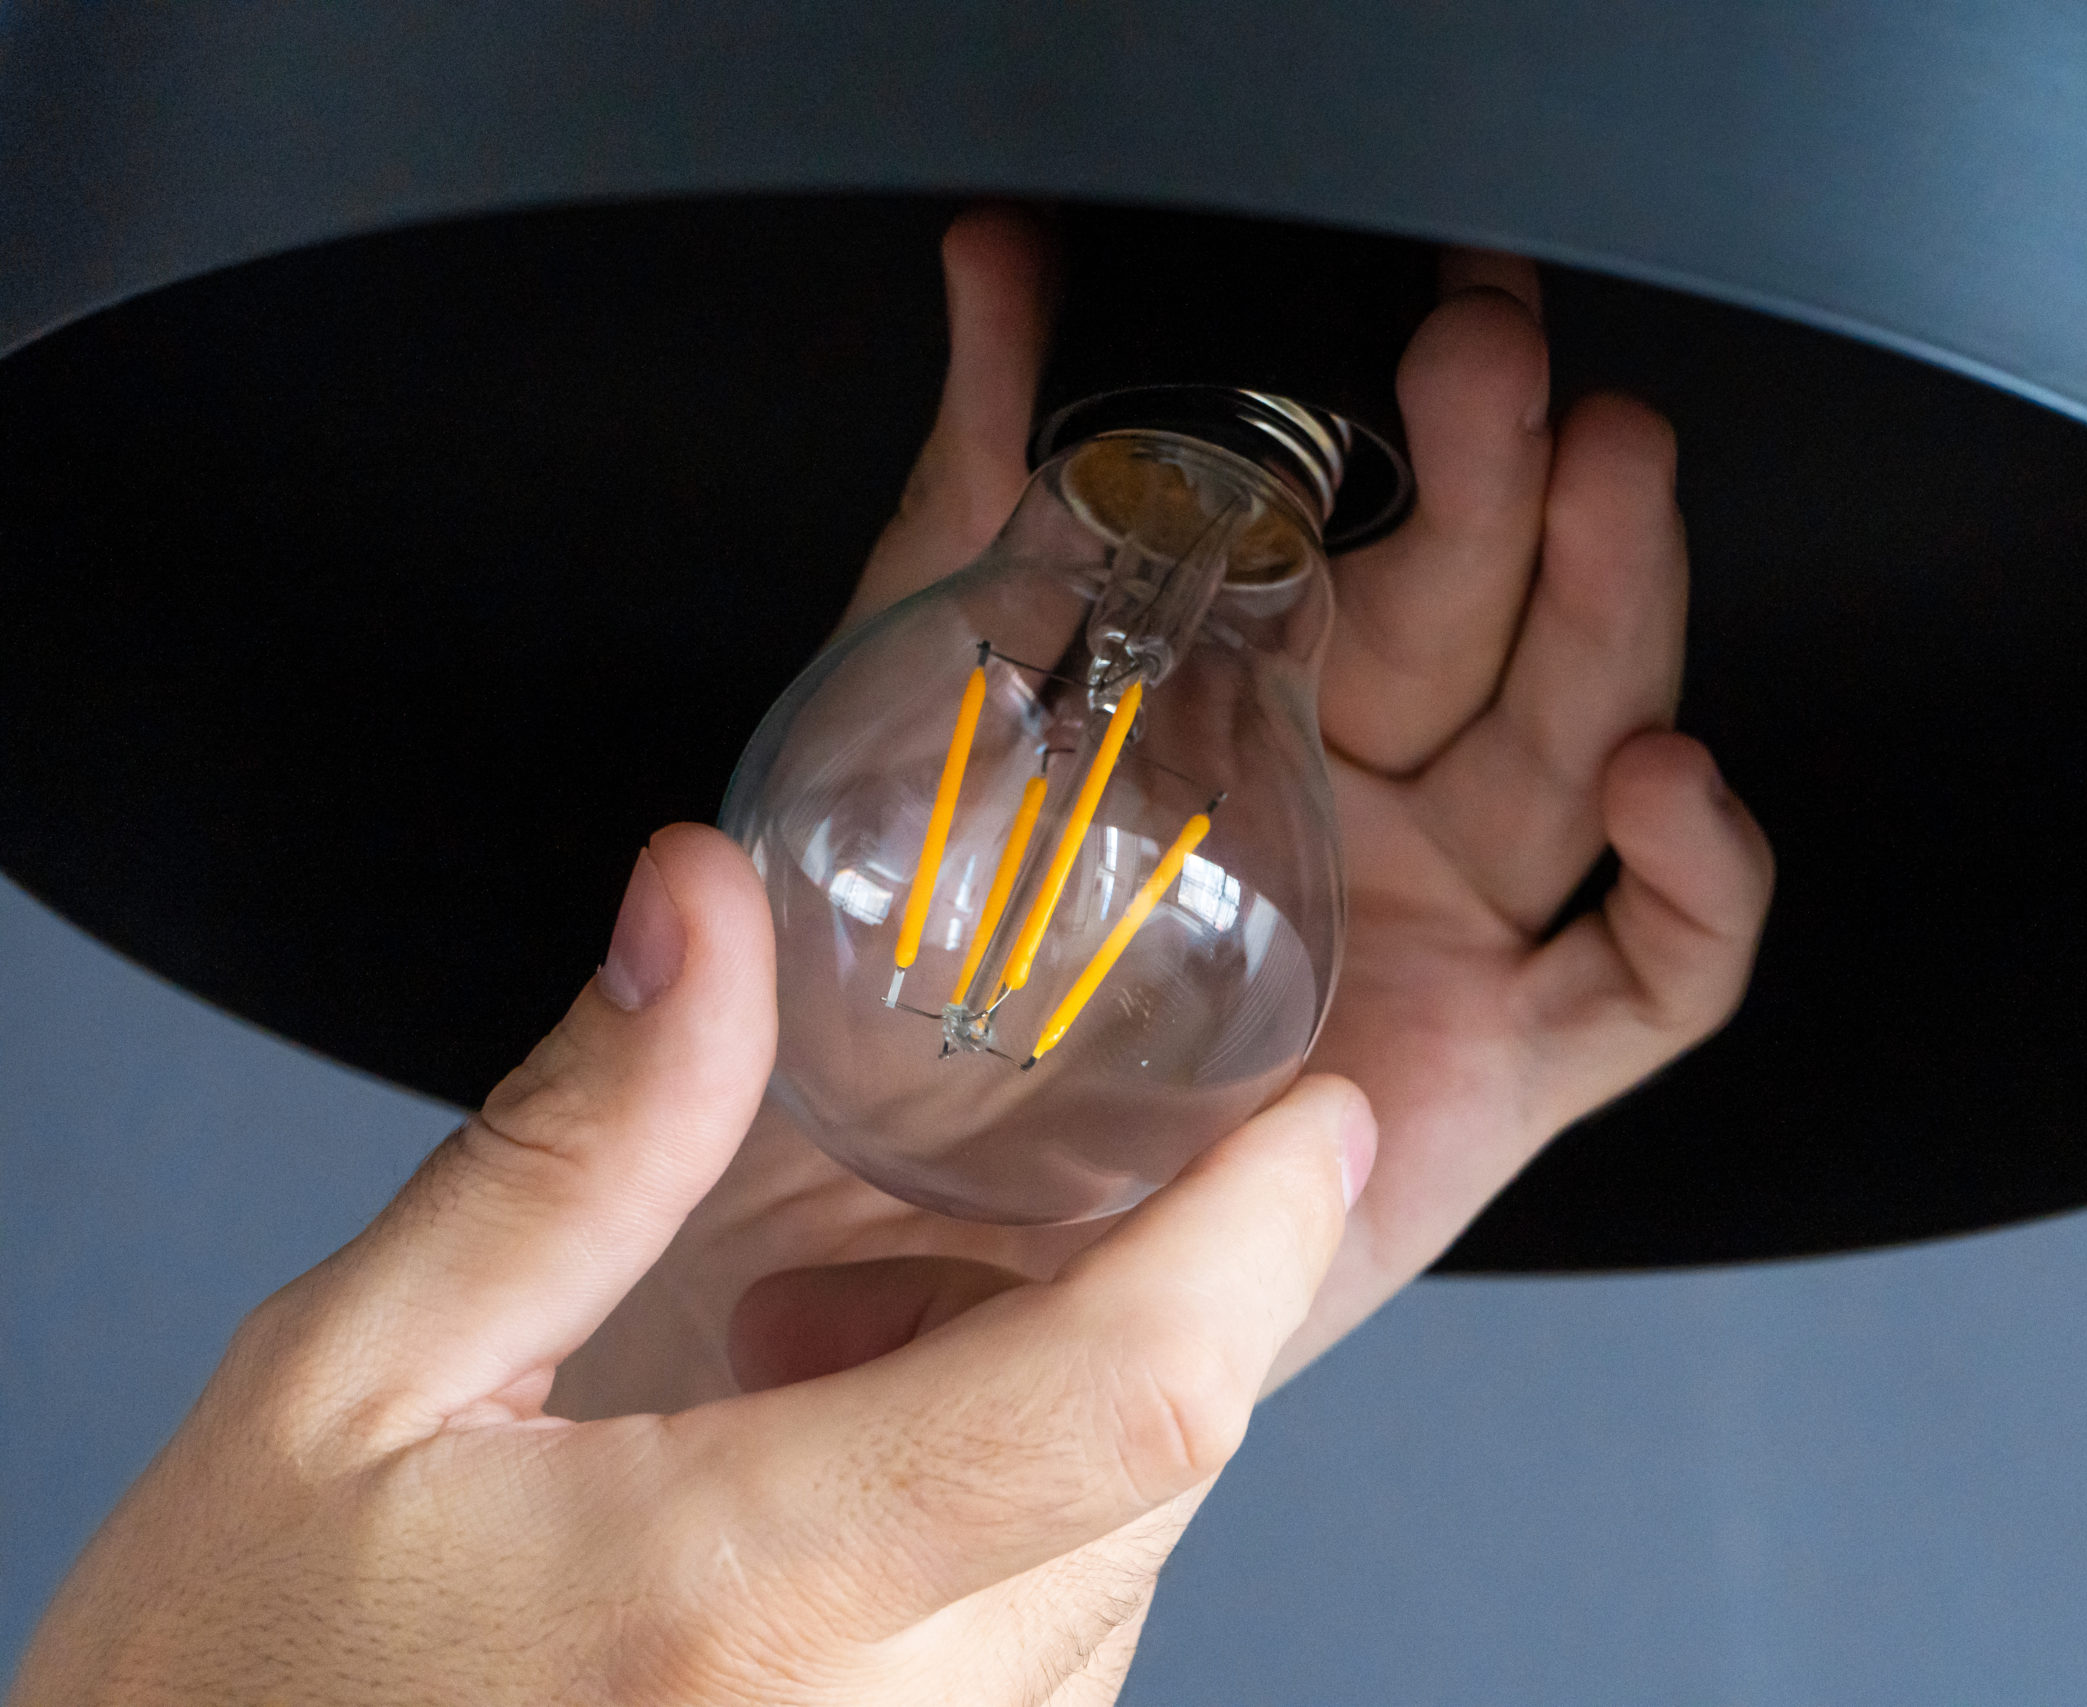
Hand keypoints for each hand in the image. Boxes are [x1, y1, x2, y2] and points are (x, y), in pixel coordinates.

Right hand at [10, 828, 1372, 1705]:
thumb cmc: (226, 1705)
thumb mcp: (347, 1387)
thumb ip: (569, 1144)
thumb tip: (705, 915)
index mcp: (735, 1600)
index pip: (1125, 1392)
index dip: (1259, 1232)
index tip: (1311, 1120)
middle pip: (1159, 1462)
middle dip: (1126, 1298)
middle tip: (916, 1242)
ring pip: (1126, 1564)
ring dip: (1056, 1419)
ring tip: (808, 1382)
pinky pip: (1061, 1660)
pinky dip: (1016, 1536)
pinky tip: (831, 1496)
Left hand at [554, 208, 1773, 1414]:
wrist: (868, 1257)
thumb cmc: (886, 1002)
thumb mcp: (929, 708)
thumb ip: (978, 496)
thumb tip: (1000, 276)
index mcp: (1249, 711)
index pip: (1373, 538)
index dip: (1410, 423)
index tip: (1402, 306)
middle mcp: (1365, 807)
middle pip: (1498, 618)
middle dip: (1510, 474)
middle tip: (1489, 352)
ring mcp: (1445, 932)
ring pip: (1591, 744)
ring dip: (1617, 600)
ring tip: (1603, 471)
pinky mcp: (1496, 1076)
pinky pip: (1656, 980)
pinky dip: (1702, 880)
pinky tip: (1662, 781)